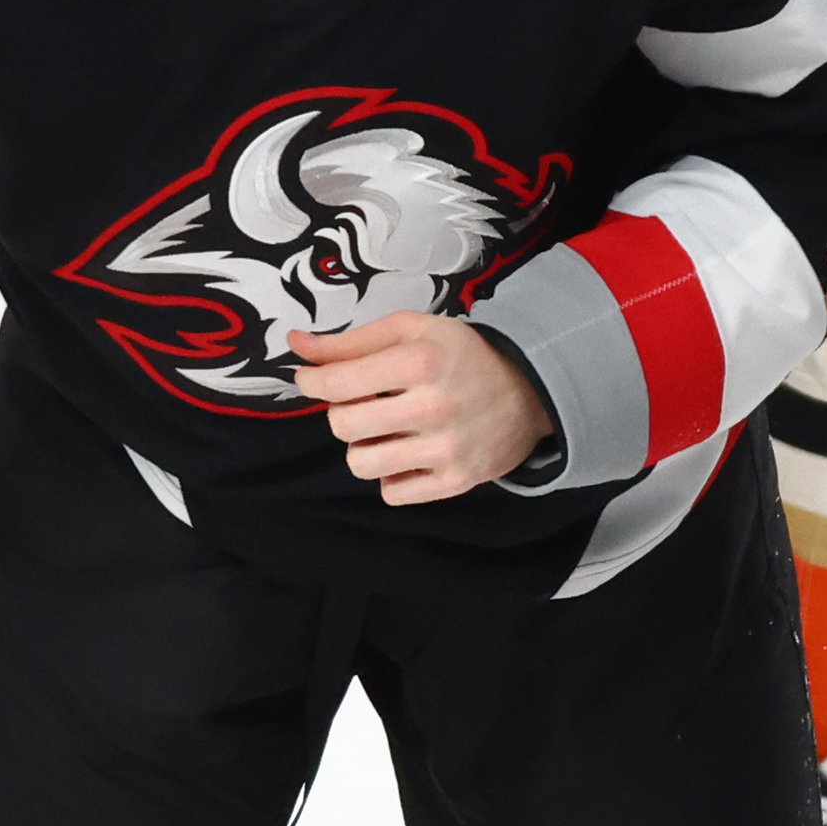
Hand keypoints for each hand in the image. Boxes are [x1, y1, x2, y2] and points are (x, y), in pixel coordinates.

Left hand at [290, 313, 555, 504]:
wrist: (531, 390)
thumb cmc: (462, 355)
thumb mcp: (411, 331)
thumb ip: (350, 341)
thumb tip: (295, 346)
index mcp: (419, 361)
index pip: (334, 383)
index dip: (311, 381)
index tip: (313, 378)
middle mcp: (432, 407)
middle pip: (342, 426)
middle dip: (344, 413)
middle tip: (365, 402)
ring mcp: (445, 449)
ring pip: (361, 465)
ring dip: (364, 447)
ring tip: (385, 432)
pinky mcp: (456, 481)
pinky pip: (392, 493)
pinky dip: (392, 476)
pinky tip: (408, 455)